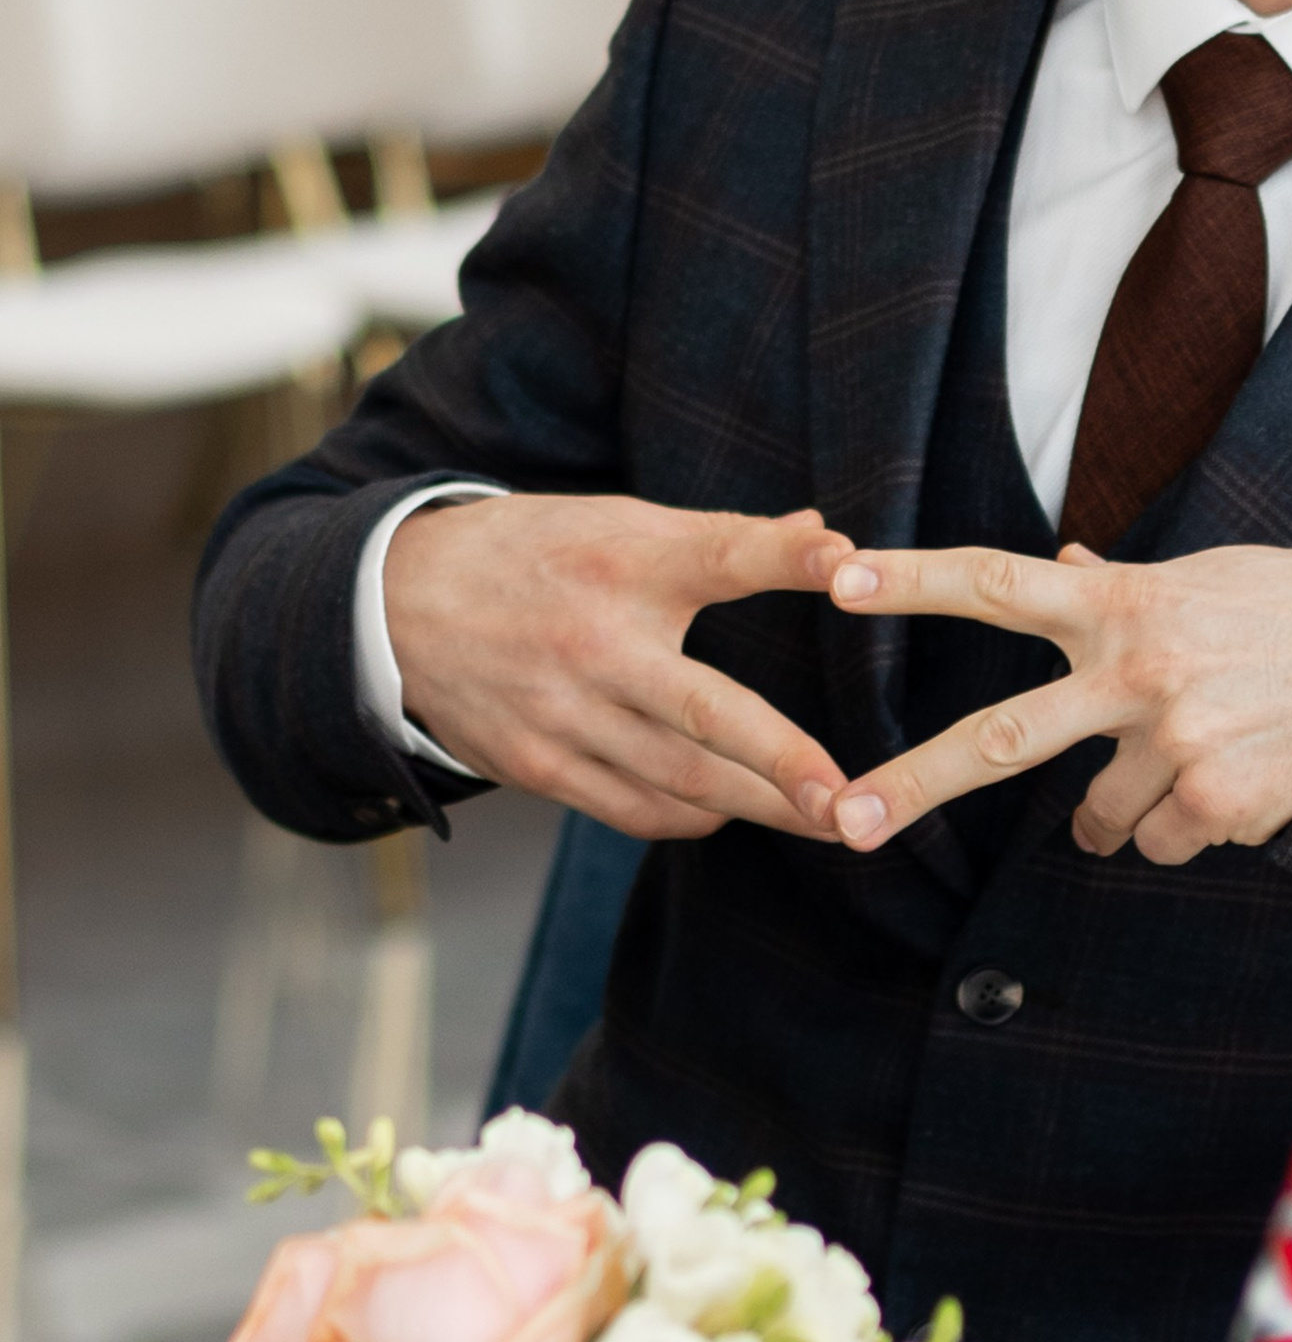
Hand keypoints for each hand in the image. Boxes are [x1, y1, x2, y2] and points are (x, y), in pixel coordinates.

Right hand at [384, 495, 857, 839]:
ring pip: (680, 780)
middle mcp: (594, 644)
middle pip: (705, 712)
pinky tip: (731, 812)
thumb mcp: (615, 522)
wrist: (393, 604)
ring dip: (760, 806)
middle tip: (849, 799)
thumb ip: (723, 538)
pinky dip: (691, 816)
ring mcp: (562, 715)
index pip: (718, 556)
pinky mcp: (537, 766)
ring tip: (829, 819)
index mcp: (621, 564)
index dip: (785, 558)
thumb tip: (831, 537)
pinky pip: (633, 808)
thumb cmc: (531, 553)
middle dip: (783, 762)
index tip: (848, 563)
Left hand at [821, 540, 1291, 865]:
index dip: (912, 581)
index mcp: (1124, 607)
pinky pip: (1167, 842)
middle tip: (846, 821)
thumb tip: (1072, 564)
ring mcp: (1174, 745)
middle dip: (913, 783)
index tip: (835, 578)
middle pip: (998, 739)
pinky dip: (1192, 827)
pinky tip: (1244, 780)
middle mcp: (1135, 674)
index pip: (996, 584)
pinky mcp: (1218, 805)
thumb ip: (1126, 588)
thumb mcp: (1208, 578)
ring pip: (1102, 819)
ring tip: (1196, 764)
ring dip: (1128, 811)